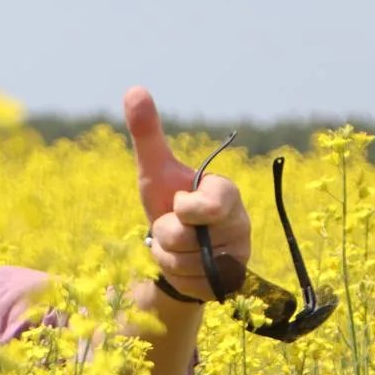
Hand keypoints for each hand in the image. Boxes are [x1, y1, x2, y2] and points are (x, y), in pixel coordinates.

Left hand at [124, 86, 250, 301]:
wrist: (174, 247)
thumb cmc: (167, 200)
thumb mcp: (153, 169)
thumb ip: (147, 133)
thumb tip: (134, 88)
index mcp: (227, 193)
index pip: (211, 204)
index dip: (186, 208)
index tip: (179, 204)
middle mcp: (241, 224)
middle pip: (184, 238)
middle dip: (165, 233)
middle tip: (173, 224)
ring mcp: (239, 256)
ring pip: (183, 264)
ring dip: (167, 256)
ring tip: (177, 244)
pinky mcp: (230, 285)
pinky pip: (190, 286)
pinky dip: (177, 277)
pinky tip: (184, 265)